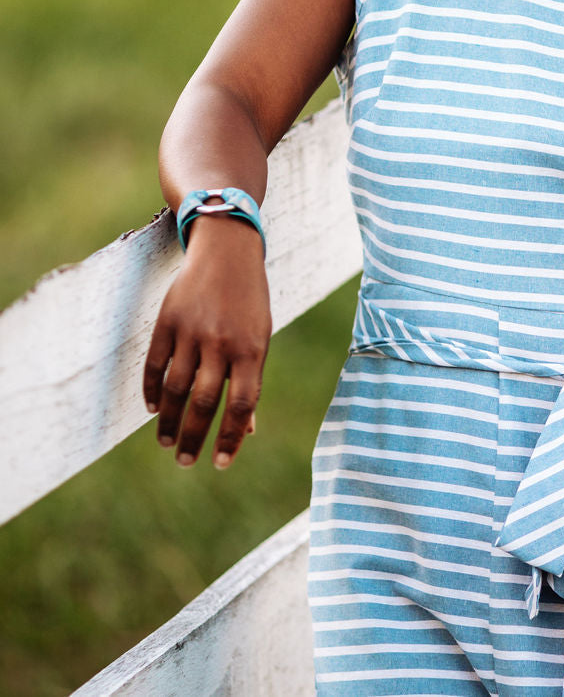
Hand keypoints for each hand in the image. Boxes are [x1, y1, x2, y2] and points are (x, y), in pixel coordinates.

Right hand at [143, 215, 271, 468]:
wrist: (228, 250)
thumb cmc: (249, 302)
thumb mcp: (260, 337)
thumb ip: (251, 380)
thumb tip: (248, 430)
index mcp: (252, 349)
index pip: (240, 405)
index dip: (230, 438)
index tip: (220, 464)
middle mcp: (221, 342)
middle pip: (204, 402)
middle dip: (193, 437)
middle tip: (185, 462)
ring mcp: (192, 330)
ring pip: (175, 388)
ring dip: (169, 421)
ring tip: (167, 443)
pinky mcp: (168, 319)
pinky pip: (155, 364)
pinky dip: (152, 390)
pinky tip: (154, 409)